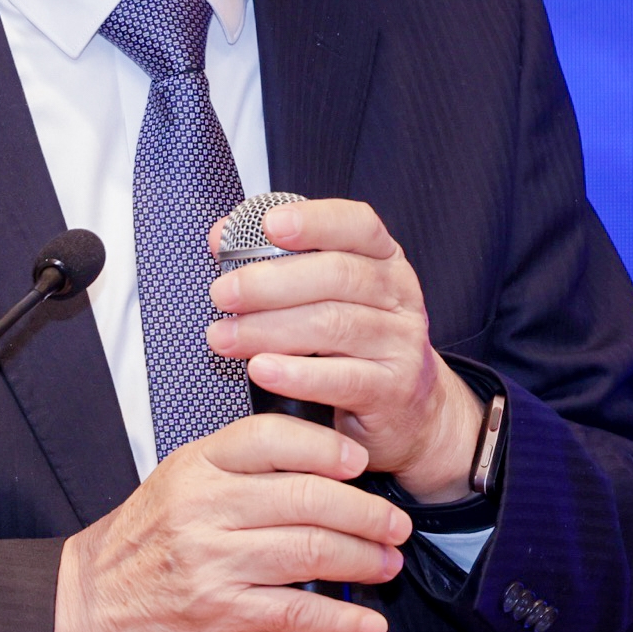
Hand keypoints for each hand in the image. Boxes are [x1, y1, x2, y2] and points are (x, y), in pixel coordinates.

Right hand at [53, 414, 401, 631]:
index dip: (326, 448)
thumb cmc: (142, 541)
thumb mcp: (179, 480)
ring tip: (387, 565)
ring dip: (363, 561)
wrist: (87, 601)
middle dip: (366, 513)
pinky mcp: (219, 612)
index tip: (362, 463)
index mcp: (197, 466)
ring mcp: (212, 562)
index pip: (271, 439)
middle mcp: (204, 508)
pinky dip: (340, 621)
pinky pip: (296, 613)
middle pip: (307, 498)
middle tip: (395, 525)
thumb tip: (320, 459)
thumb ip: (239, 465)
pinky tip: (366, 625)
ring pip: (310, 551)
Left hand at [205, 197, 483, 502]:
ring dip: (270, 329)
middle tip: (223, 294)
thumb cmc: (355, 345)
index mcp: (384, 261)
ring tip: (225, 337)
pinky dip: (297, 374)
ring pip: (334, 326)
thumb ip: (278, 262)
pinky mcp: (393, 389)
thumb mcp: (327, 297)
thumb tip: (222, 236)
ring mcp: (401, 343)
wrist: (410, 410)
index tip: (270, 224)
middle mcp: (399, 296)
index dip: (314, 221)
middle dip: (271, 282)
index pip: (358, 225)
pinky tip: (262, 370)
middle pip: (338, 276)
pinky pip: (343, 379)